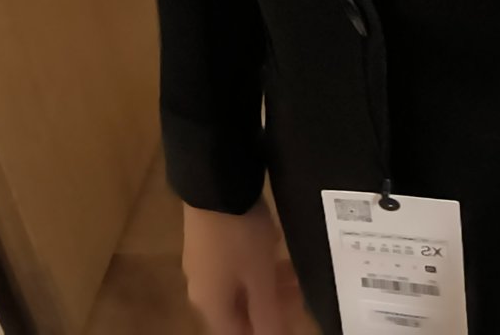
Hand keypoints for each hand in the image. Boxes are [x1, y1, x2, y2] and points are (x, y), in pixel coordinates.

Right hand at [181, 196, 303, 333]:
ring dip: (266, 282)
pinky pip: (232, 261)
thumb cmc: (239, 235)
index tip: (292, 317)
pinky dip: (254, 262)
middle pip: (237, 309)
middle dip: (270, 305)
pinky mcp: (206, 234)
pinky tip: (272, 244)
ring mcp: (201, 259)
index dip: (266, 331)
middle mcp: (201, 286)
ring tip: (293, 268)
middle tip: (299, 292)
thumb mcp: (259, 276)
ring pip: (237, 283)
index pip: (237, 334)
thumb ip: (266, 313)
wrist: (214, 179)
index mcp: (210, 303)